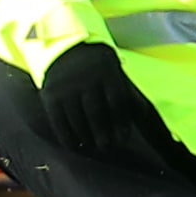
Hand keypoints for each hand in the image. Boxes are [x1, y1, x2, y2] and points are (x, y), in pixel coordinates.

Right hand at [39, 42, 159, 155]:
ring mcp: (66, 87)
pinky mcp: (51, 96)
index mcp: (106, 70)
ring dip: (85, 137)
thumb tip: (144, 115)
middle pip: (96, 113)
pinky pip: (59, 122)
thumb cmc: (96, 66)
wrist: (64, 49)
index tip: (123, 138)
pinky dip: (67, 137)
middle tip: (106, 147)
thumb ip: (127, 91)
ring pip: (77, 120)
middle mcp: (85, 77)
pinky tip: (73, 145)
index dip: (121, 122)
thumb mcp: (113, 70)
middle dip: (103, 134)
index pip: (117, 101)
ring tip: (92, 146)